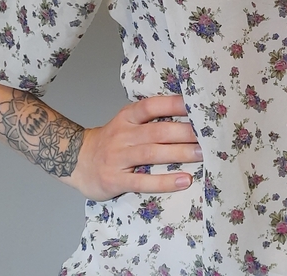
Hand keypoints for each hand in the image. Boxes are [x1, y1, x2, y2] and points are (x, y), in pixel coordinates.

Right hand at [65, 95, 201, 200]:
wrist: (75, 161)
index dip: (173, 104)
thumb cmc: (110, 142)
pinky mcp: (116, 180)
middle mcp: (123, 135)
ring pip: (153, 154)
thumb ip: (149, 120)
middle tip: (211, 134)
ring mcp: (119, 157)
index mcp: (127, 117)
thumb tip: (187, 114)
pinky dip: (165, 182)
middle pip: (157, 131)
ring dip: (180, 153)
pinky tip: (184, 181)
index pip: (151, 106)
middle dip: (186, 132)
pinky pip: (144, 181)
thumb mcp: (125, 123)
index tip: (197, 104)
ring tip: (204, 155)